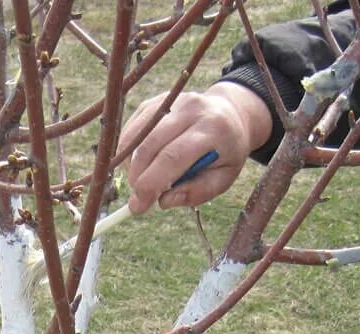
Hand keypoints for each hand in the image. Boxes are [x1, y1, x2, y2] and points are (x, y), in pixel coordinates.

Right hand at [120, 83, 272, 213]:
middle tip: (137, 200)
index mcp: (213, 129)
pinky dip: (129, 152)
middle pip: (150, 145)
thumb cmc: (226, 152)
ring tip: (141, 180)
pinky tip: (140, 164)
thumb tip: (164, 201)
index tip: (139, 206)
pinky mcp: (155, 101)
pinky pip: (132, 129)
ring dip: (130, 165)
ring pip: (136, 136)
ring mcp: (170, 102)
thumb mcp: (224, 178)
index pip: (173, 157)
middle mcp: (190, 109)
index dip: (151, 183)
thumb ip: (197, 192)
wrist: (230, 114)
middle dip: (137, 177)